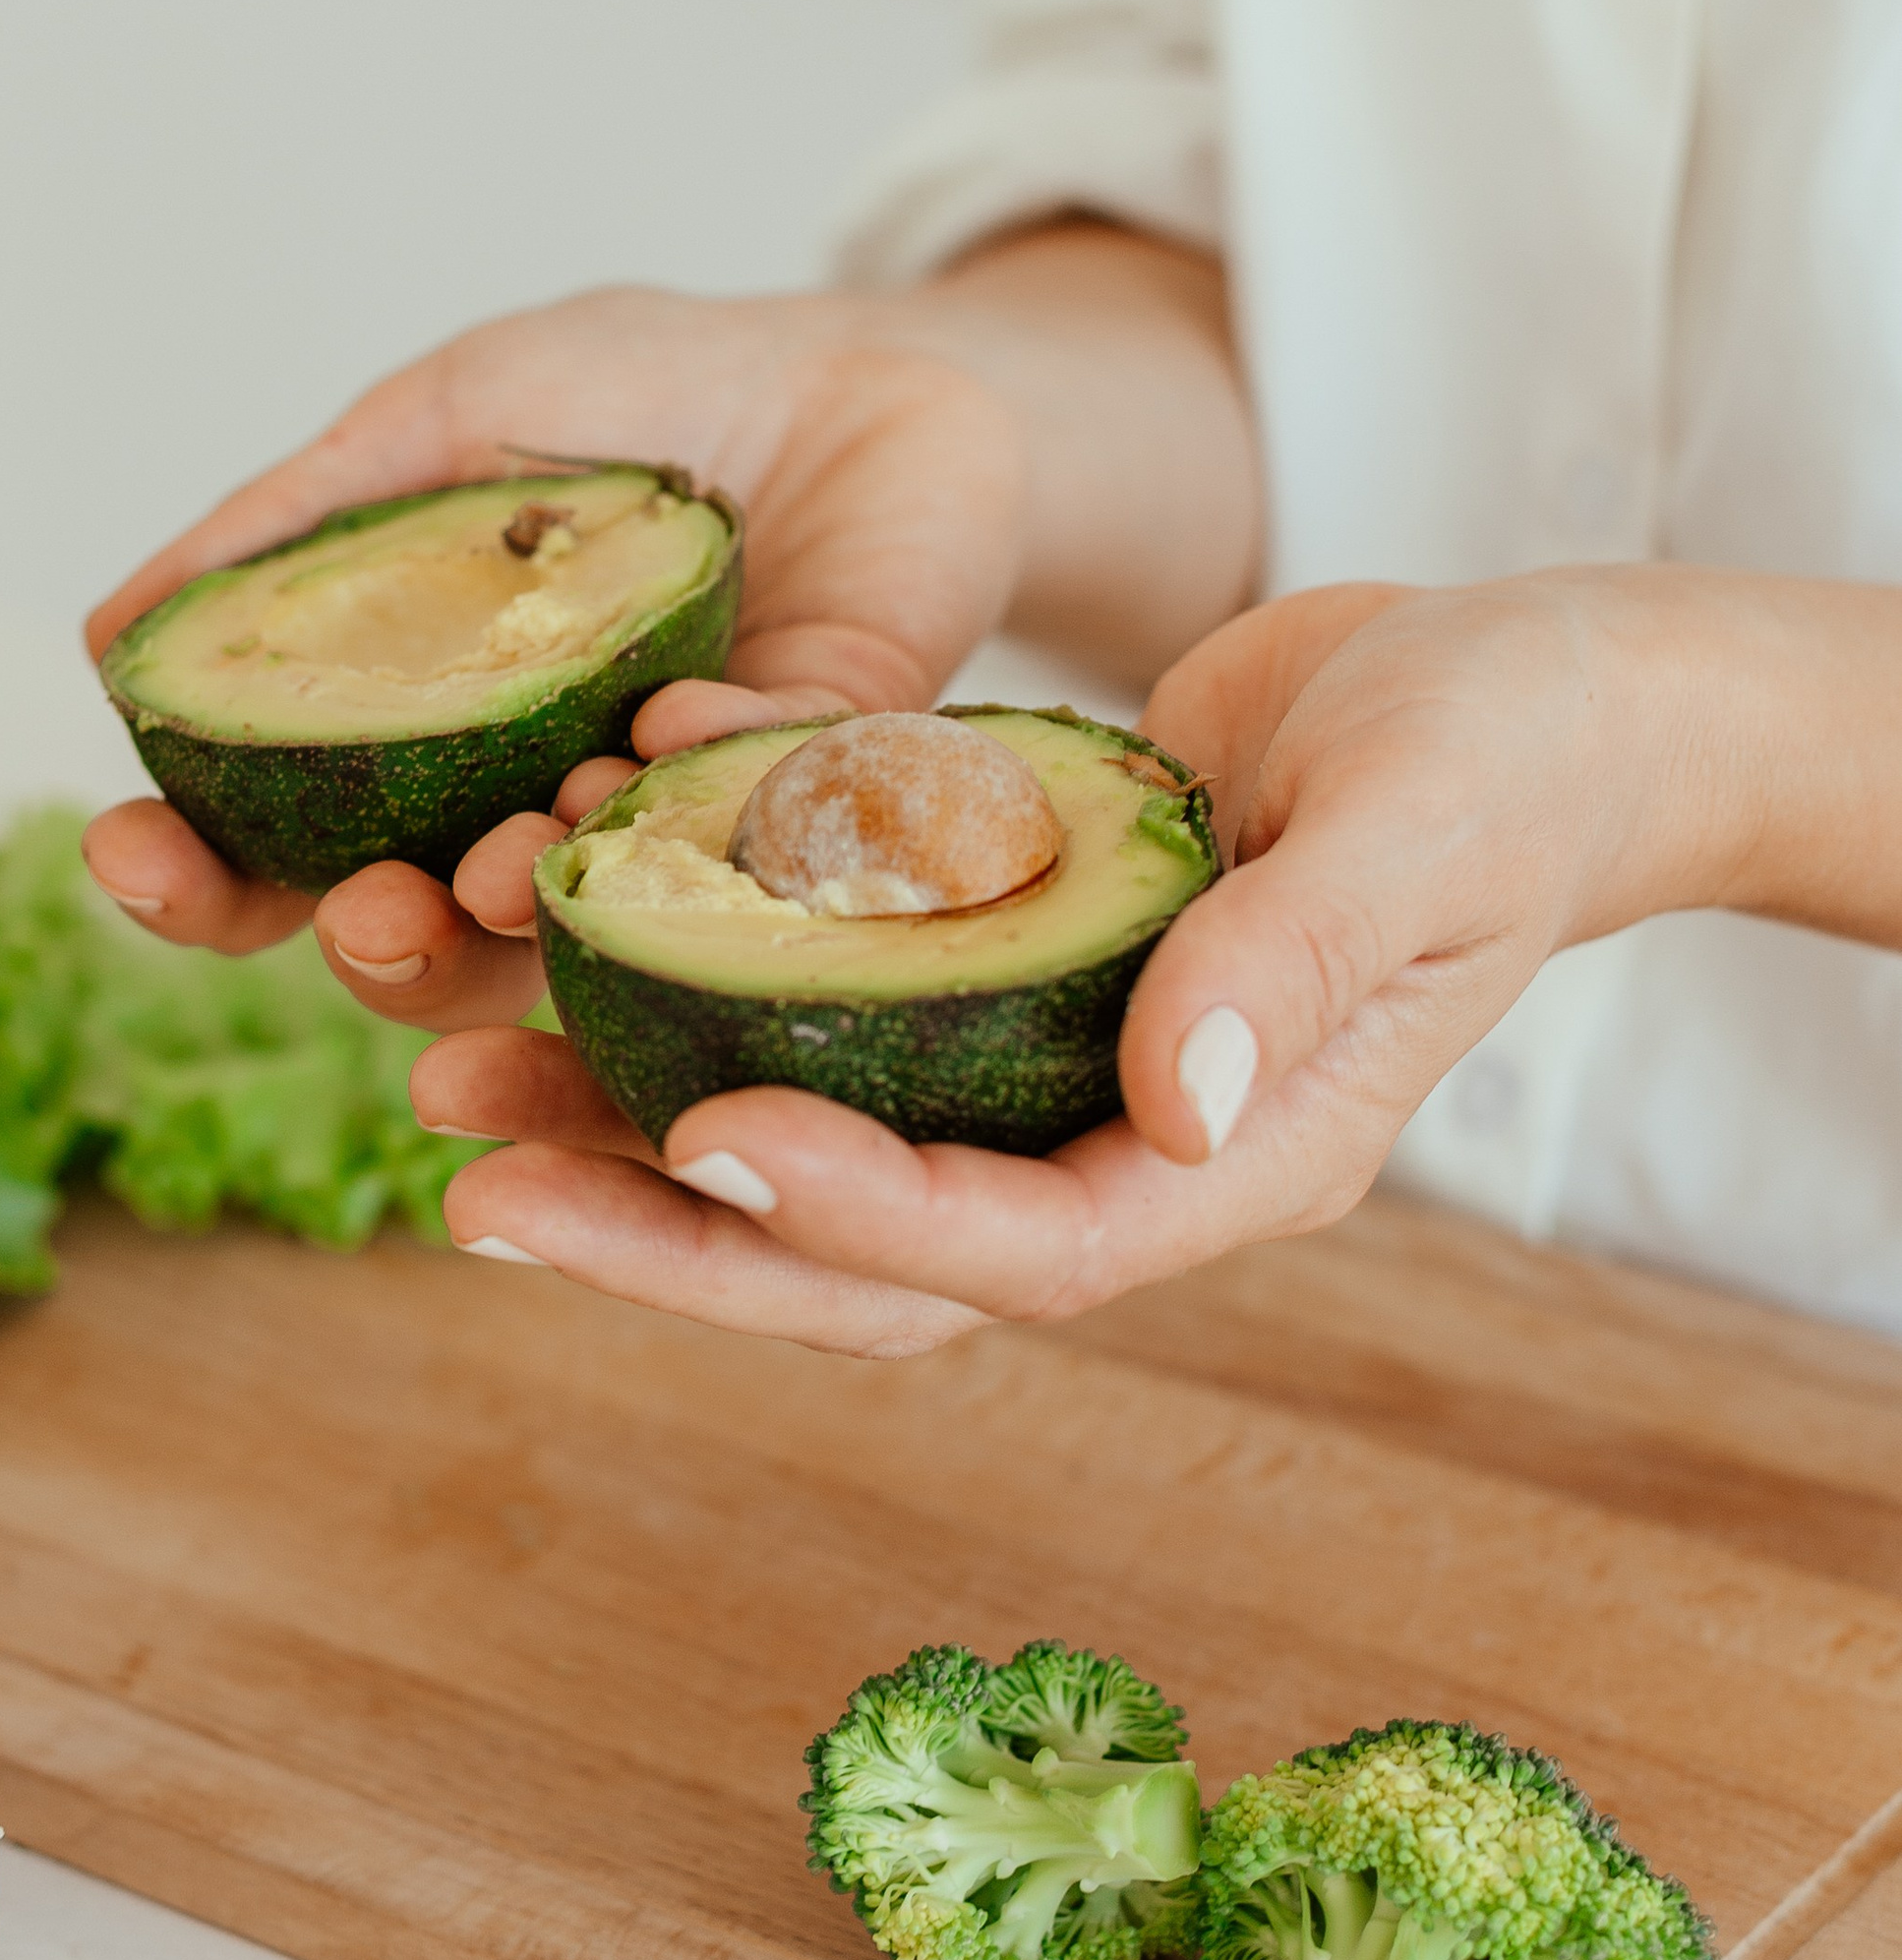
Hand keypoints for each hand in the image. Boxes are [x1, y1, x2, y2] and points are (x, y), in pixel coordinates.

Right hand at [80, 280, 1031, 1013]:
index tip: (130, 855)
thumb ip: (296, 532)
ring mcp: (668, 836)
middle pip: (413, 950)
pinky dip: (693, 787)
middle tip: (363, 914)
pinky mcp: (821, 811)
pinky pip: (750, 839)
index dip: (193, 879)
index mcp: (422, 754)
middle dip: (367, 949)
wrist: (867, 364)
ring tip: (496, 870)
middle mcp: (531, 823)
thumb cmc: (642, 393)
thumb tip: (109, 641)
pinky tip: (662, 734)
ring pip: (569, 952)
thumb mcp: (443, 425)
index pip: (274, 859)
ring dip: (515, 923)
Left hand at [423, 567, 1770, 1352]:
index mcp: (1227, 1164)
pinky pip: (811, 1020)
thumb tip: (1168, 1106)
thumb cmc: (1502, 761)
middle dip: (669, 1236)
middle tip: (475, 1180)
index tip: (694, 1132)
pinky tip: (557, 907)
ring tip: (447, 1069)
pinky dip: (685, 983)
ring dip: (624, 1129)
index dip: (850, 1216)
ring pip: (803, 1155)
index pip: (1014, 1249)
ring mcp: (1038, 1075)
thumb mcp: (1421, 835)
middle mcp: (1111, 1151)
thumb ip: (1296, 962)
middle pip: (860, 1258)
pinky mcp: (982, 980)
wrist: (1512, 700)